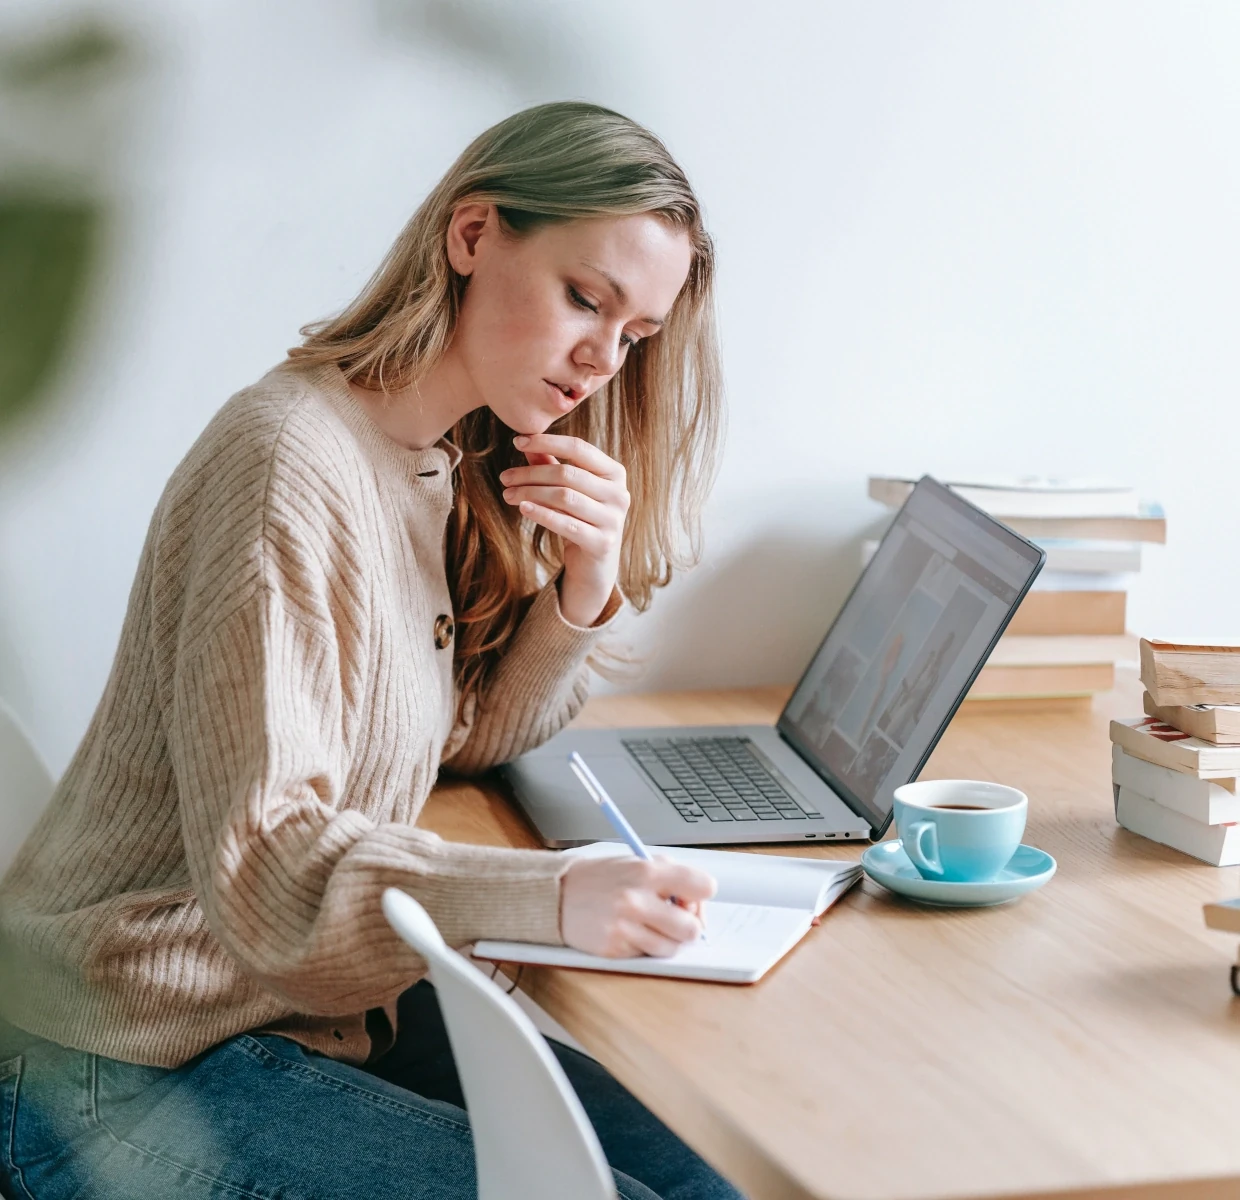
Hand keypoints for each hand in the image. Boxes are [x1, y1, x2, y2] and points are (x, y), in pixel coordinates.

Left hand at [499, 434, 628, 626]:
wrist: (595, 566)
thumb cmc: (581, 520)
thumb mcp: (569, 490)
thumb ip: (552, 465)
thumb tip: (527, 443)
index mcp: (615, 472)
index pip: (579, 448)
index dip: (547, 442)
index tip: (517, 442)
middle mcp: (619, 494)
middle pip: (568, 474)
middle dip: (531, 473)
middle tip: (505, 477)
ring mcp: (613, 519)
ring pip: (564, 497)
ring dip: (531, 493)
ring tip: (508, 494)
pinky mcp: (602, 543)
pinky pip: (566, 524)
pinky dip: (541, 514)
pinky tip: (522, 508)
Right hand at [560, 855, 716, 957]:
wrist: (556, 895)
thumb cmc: (599, 878)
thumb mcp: (635, 862)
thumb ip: (669, 875)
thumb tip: (697, 902)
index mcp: (647, 871)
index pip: (703, 887)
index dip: (701, 895)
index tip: (692, 898)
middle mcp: (637, 899)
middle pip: (692, 928)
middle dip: (687, 925)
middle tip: (674, 919)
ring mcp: (625, 927)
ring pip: (672, 948)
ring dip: (666, 940)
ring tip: (648, 925)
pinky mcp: (614, 949)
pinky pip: (646, 956)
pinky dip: (643, 947)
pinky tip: (628, 932)